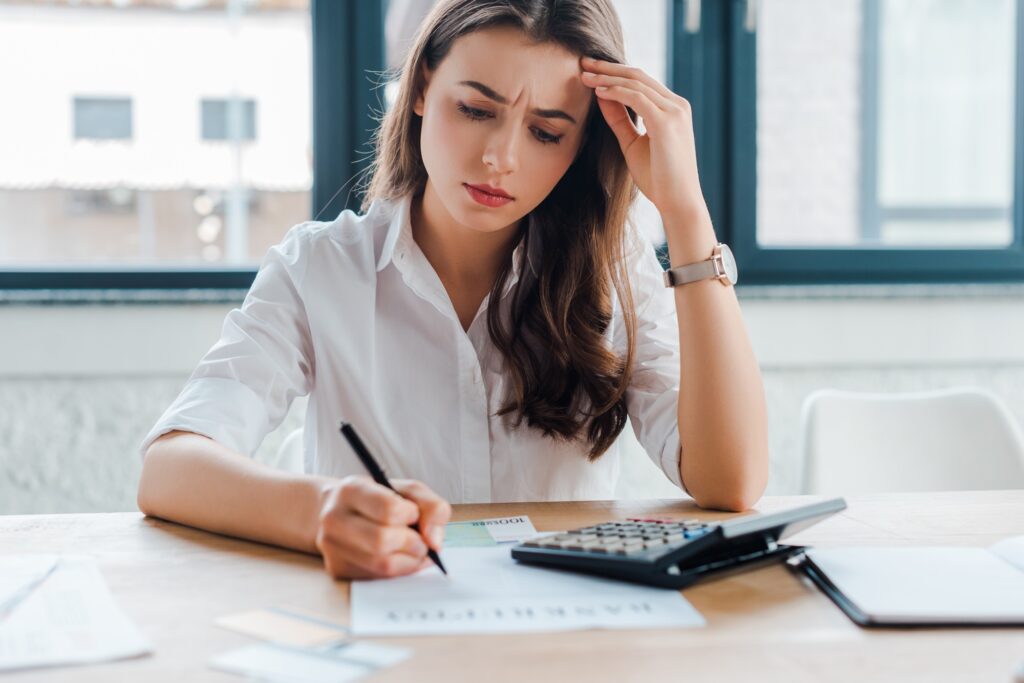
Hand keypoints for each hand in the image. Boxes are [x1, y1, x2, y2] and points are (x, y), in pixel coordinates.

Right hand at [314, 475, 451, 578]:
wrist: (341, 510)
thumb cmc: (380, 499)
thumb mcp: (408, 490)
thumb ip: (432, 507)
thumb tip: (434, 541)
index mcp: (351, 490)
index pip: (388, 509)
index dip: (411, 515)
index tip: (414, 514)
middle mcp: (335, 517)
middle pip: (383, 540)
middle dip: (413, 543)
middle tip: (421, 541)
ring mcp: (332, 546)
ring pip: (382, 564)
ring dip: (410, 561)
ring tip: (414, 550)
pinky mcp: (337, 568)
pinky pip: (377, 577)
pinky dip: (398, 571)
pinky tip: (400, 558)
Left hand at [580, 56, 707, 220]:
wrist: (678, 201)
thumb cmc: (658, 178)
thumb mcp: (632, 143)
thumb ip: (619, 119)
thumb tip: (601, 96)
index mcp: (672, 108)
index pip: (641, 81)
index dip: (614, 72)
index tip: (591, 70)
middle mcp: (677, 105)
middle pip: (638, 75)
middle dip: (608, 67)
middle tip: (583, 61)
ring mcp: (674, 112)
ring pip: (636, 83)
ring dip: (607, 78)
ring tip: (584, 75)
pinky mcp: (667, 123)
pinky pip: (637, 98)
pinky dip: (616, 92)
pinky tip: (597, 92)